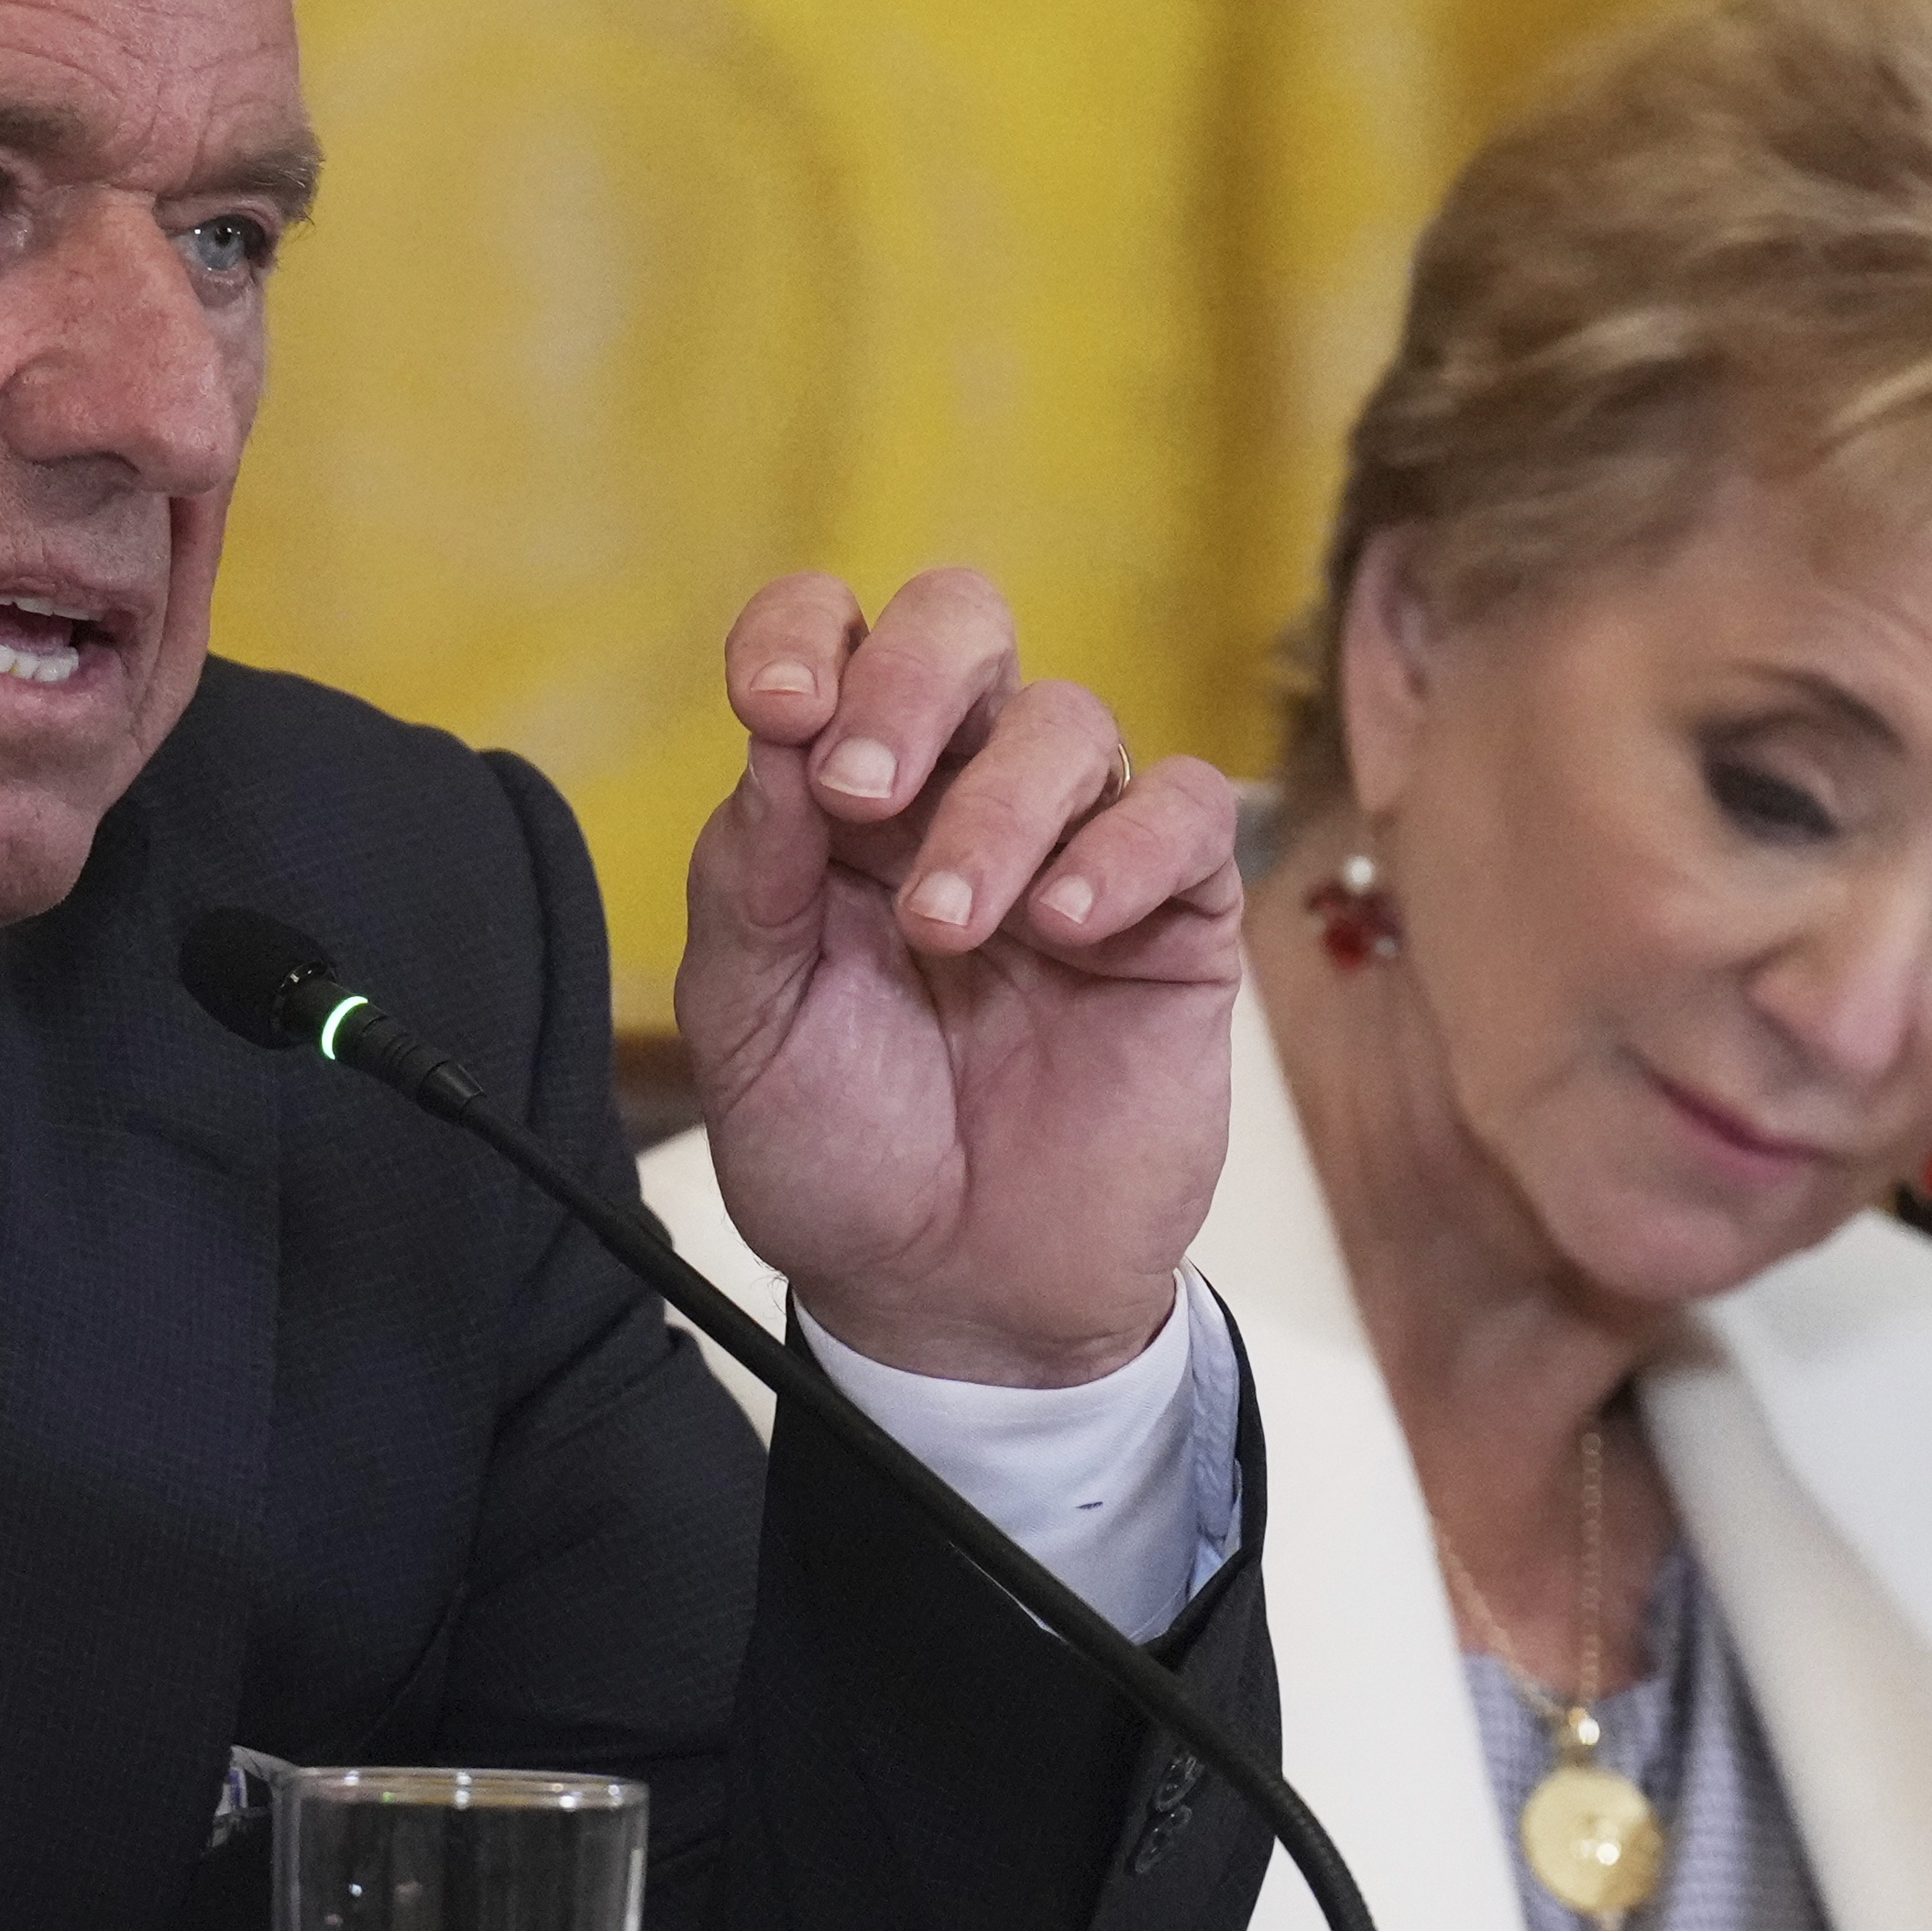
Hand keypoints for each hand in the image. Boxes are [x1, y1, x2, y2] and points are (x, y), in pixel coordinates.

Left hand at [676, 569, 1242, 1385]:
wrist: (948, 1302)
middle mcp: (953, 798)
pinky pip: (1183, 815)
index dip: (803, 636)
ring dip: (996, 810)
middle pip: (963, 628)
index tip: (778, 706)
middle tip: (862, 790)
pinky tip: (1062, 929)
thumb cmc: (841, 1159)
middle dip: (911, 678)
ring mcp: (1070, 849)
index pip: (828, 641)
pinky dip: (1123, 851)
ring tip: (948, 929)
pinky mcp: (1172, 919)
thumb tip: (775, 739)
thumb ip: (751, 882)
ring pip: (1068, 723)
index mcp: (835, 806)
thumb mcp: (748, 1027)